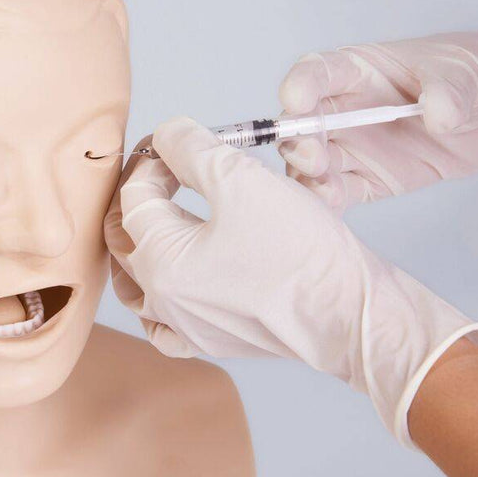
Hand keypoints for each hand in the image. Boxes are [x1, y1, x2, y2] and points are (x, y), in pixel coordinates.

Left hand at [104, 117, 477, 445]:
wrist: (351, 312)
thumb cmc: (302, 250)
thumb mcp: (242, 178)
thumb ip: (192, 148)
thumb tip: (167, 135)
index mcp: (159, 259)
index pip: (135, 196)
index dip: (154, 159)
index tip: (178, 142)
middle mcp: (162, 300)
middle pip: (127, 237)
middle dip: (143, 195)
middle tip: (168, 169)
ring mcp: (186, 327)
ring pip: (136, 284)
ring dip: (139, 245)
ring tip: (158, 217)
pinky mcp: (214, 341)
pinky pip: (164, 326)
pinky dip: (158, 301)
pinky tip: (168, 285)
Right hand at [278, 31, 477, 210]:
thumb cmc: (474, 73)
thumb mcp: (466, 72)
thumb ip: (450, 90)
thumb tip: (437, 114)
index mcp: (356, 70)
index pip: (316, 73)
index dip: (300, 85)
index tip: (297, 100)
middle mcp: (343, 108)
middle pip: (301, 124)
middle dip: (298, 140)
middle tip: (316, 156)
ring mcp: (351, 146)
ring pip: (309, 162)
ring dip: (307, 175)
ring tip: (327, 185)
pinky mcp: (366, 179)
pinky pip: (335, 192)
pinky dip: (326, 202)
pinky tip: (332, 207)